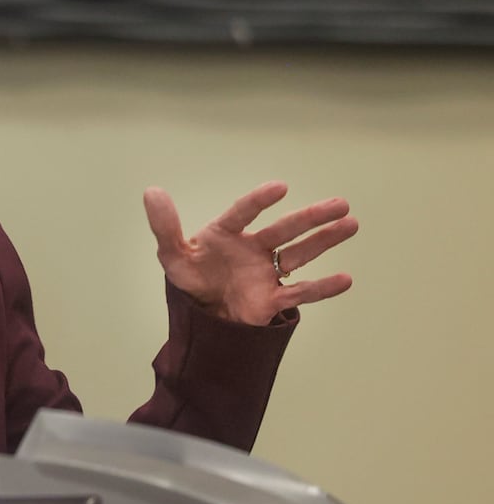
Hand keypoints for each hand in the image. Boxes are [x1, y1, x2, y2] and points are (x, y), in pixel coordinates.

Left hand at [142, 181, 356, 324]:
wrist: (201, 315)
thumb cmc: (190, 278)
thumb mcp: (172, 254)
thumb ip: (165, 226)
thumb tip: (152, 191)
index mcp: (227, 234)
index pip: (244, 213)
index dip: (260, 201)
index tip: (280, 187)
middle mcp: (252, 249)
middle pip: (284, 230)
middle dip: (311, 218)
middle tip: (341, 204)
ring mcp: (265, 273)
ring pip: (299, 254)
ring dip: (324, 241)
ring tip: (351, 224)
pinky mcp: (271, 299)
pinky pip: (300, 292)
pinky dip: (321, 288)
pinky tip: (346, 279)